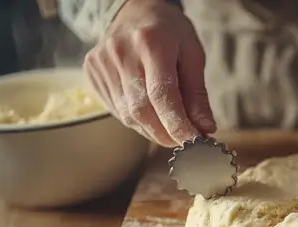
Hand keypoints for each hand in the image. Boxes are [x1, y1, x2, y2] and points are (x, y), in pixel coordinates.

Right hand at [83, 0, 215, 146]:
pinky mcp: (92, 72)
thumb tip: (205, 127)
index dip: (178, 125)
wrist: (133, 10)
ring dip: (153, 131)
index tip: (195, 142)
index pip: (163, 95)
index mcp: (150, 43)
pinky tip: (151, 117)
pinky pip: (116, 110)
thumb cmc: (169, 31)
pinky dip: (137, 121)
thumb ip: (197, 93)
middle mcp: (121, 53)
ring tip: (171, 130)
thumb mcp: (192, 54)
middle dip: (166, 134)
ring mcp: (102, 63)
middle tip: (185, 142)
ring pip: (128, 115)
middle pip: (142, 110)